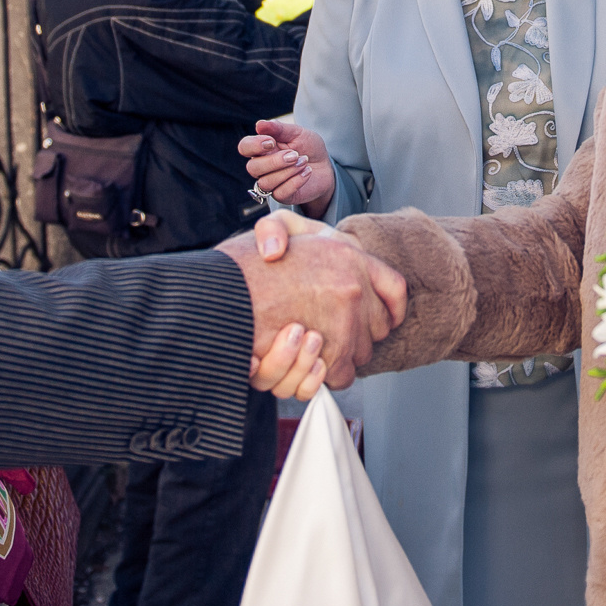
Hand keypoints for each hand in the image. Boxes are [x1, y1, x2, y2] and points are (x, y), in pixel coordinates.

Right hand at [221, 211, 405, 388]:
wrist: (212, 304)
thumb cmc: (237, 269)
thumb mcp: (270, 231)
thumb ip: (284, 230)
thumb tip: (278, 252)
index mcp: (347, 254)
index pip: (393, 286)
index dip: (391, 306)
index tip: (386, 317)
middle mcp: (352, 286)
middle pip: (377, 327)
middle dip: (356, 333)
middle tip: (325, 331)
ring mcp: (342, 322)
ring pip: (358, 354)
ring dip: (336, 356)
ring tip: (307, 347)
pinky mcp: (324, 355)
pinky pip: (337, 375)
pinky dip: (321, 375)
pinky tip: (305, 363)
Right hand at [242, 118, 334, 217]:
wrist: (326, 168)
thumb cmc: (308, 148)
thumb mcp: (298, 133)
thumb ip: (279, 129)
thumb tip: (259, 124)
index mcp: (262, 149)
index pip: (244, 147)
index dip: (254, 145)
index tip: (271, 142)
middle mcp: (262, 167)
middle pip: (253, 168)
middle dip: (274, 161)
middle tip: (295, 154)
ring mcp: (271, 183)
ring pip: (266, 182)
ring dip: (287, 171)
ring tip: (304, 162)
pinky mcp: (282, 196)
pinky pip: (280, 193)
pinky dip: (295, 181)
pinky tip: (307, 172)